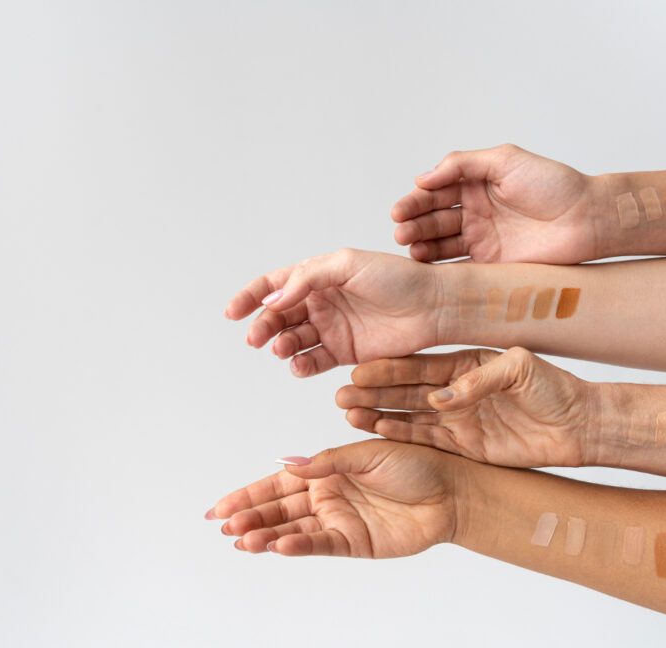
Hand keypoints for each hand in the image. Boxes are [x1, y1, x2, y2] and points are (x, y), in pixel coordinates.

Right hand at [205, 440, 459, 557]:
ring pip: (293, 531)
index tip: (220, 508)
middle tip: (223, 526)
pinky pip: (319, 544)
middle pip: (279, 511)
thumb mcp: (367, 453)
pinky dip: (297, 546)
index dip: (248, 495)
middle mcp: (327, 497)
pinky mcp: (354, 543)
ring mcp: (339, 521)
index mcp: (326, 472)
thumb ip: (327, 462)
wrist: (451, 492)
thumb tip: (288, 464)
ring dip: (266, 536)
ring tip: (242, 540)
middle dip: (249, 518)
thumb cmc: (416, 464)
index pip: (278, 484)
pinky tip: (277, 546)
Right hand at [224, 249, 450, 376]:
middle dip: (263, 326)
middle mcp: (321, 301)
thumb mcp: (349, 264)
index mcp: (319, 275)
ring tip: (283, 349)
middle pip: (278, 316)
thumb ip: (308, 278)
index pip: (275, 285)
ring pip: (293, 340)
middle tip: (257, 338)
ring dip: (281, 345)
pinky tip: (299, 365)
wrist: (433, 307)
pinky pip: (313, 361)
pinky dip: (300, 366)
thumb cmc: (397, 278)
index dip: (251, 297)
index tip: (232, 312)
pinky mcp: (345, 352)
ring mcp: (332, 328)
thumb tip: (275, 298)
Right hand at [335, 347, 594, 467]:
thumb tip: (444, 397)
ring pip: (408, 416)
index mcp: (465, 364)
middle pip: (405, 391)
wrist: (580, 427)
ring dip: (378, 415)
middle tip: (341, 393)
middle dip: (372, 392)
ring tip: (348, 413)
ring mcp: (456, 418)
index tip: (360, 370)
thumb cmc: (556, 389)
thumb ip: (481, 380)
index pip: (419, 366)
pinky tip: (375, 431)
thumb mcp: (522, 368)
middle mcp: (455, 390)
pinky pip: (424, 439)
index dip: (389, 369)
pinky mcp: (462, 445)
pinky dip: (399, 435)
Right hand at [392, 145, 601, 264]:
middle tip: (400, 232)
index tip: (399, 211)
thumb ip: (463, 164)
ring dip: (420, 245)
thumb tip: (424, 177)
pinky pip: (457, 266)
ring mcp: (481, 239)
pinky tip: (424, 265)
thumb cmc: (554, 184)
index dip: (415, 201)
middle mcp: (474, 211)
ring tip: (409, 248)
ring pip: (440, 243)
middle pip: (433, 218)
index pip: (435, 192)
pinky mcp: (490, 264)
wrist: (586, 219)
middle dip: (413, 224)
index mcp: (475, 184)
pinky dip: (438, 267)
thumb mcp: (506, 160)